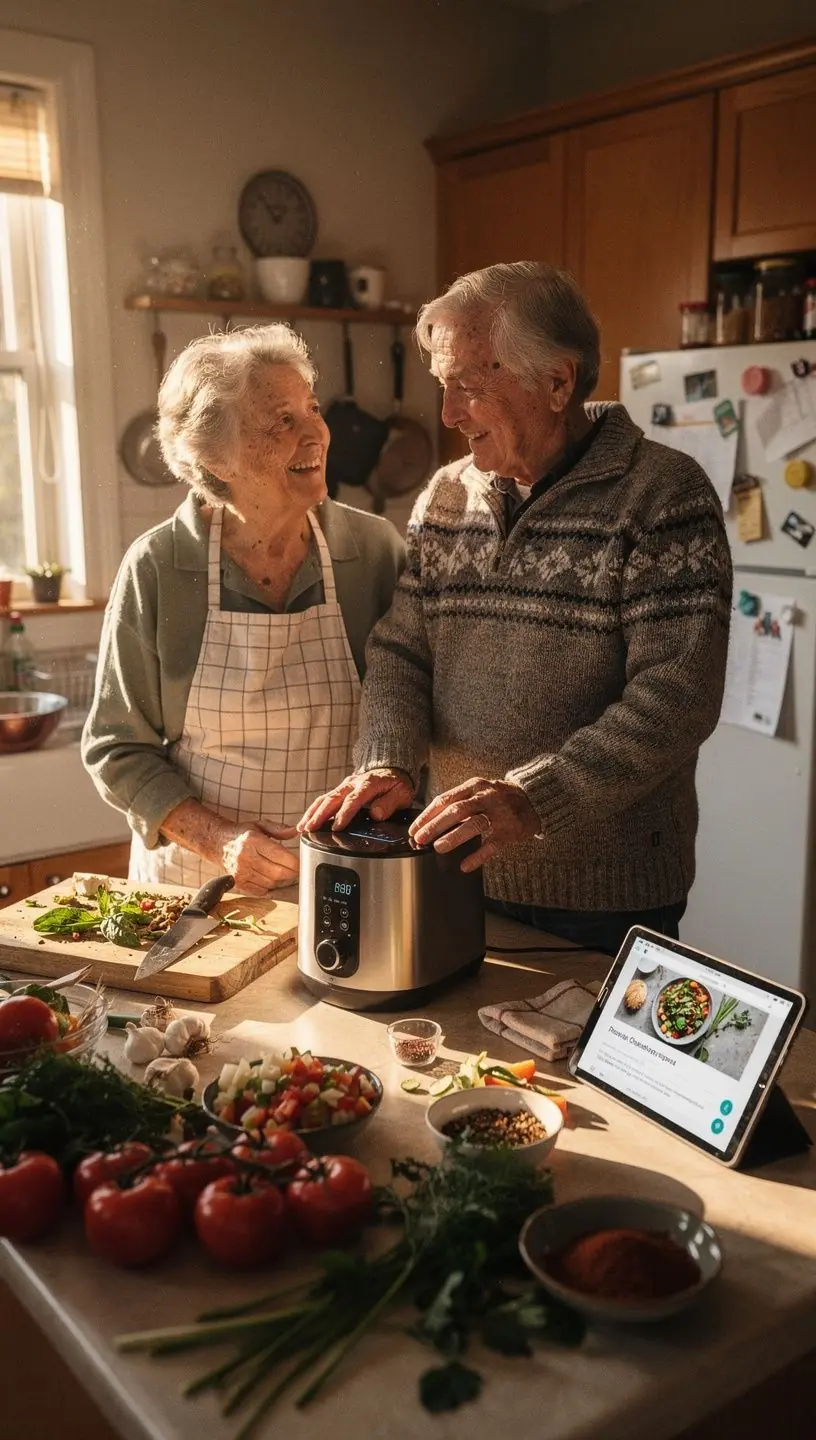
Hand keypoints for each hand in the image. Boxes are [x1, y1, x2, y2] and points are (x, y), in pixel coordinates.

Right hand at [220, 821, 298, 895]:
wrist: (217, 843)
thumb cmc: (242, 834)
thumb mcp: (260, 825)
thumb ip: (279, 829)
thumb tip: (296, 831)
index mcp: (253, 840)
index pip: (280, 856)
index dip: (295, 861)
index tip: (300, 861)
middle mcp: (246, 857)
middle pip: (278, 873)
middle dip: (291, 872)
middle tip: (294, 868)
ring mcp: (241, 872)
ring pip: (272, 883)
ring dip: (281, 879)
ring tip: (280, 870)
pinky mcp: (239, 883)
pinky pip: (262, 890)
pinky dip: (269, 886)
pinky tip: (268, 876)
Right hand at [298, 768, 414, 832]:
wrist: (391, 769)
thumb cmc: (396, 784)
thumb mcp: (402, 793)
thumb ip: (390, 803)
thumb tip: (376, 814)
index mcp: (369, 784)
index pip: (354, 800)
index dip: (344, 814)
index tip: (337, 827)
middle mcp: (353, 783)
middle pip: (333, 798)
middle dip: (320, 814)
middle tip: (310, 828)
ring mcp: (345, 786)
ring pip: (325, 798)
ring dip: (312, 813)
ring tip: (302, 828)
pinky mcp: (340, 790)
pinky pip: (324, 799)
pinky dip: (313, 811)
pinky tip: (305, 822)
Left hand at [409, 778, 538, 871]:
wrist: (533, 800)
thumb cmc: (500, 797)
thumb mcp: (479, 791)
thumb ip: (459, 802)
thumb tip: (431, 820)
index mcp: (474, 786)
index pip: (445, 799)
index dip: (428, 815)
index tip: (414, 828)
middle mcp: (485, 797)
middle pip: (456, 811)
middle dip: (435, 825)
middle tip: (420, 839)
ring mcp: (499, 813)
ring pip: (474, 824)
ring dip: (454, 837)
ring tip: (438, 847)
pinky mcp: (509, 830)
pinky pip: (492, 844)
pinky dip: (478, 856)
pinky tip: (465, 865)